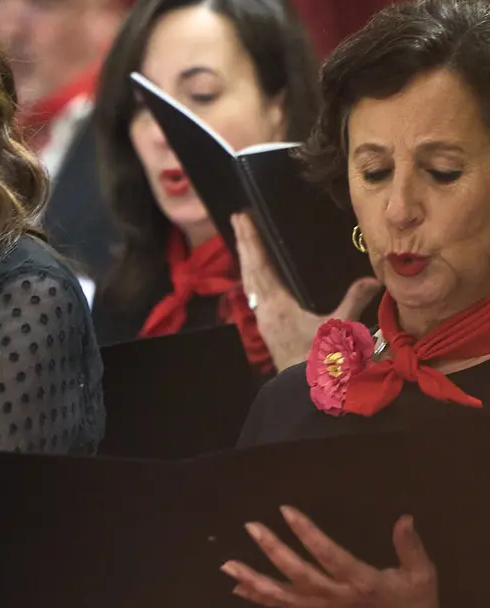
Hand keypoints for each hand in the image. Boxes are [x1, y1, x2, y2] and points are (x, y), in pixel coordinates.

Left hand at [223, 505, 443, 607]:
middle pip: (299, 573)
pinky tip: (239, 587)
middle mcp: (337, 597)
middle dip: (273, 550)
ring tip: (227, 565)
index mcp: (361, 582)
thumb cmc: (415, 604)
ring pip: (283, 596)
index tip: (286, 511)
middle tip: (251, 527)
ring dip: (254, 579)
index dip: (307, 533)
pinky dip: (260, 597)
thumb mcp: (421, 575)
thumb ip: (409, 546)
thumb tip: (404, 518)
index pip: (328, 554)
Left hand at [233, 213, 380, 370]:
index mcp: (278, 305)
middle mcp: (264, 309)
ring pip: (249, 281)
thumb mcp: (340, 328)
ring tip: (241, 239)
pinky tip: (252, 274)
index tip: (242, 219)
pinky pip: (253, 293)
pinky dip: (251, 277)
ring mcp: (262, 318)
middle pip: (249, 269)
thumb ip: (354, 301)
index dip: (251, 241)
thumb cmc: (322, 359)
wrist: (305, 389)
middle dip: (243, 243)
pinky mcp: (265, 326)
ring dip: (245, 258)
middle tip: (236, 218)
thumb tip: (372, 279)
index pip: (262, 265)